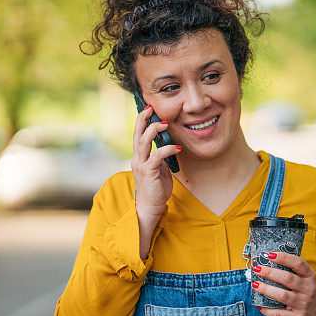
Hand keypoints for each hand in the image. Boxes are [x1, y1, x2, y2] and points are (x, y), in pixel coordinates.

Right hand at [132, 103, 181, 219]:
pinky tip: (177, 148)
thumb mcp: (159, 170)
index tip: (148, 109)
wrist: (151, 208)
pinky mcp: (148, 172)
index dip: (141, 121)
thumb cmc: (156, 190)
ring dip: (154, 130)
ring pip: (143, 141)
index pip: (138, 135)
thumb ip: (161, 159)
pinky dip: (168, 149)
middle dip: (143, 119)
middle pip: (137, 134)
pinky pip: (157, 155)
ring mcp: (141, 165)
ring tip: (165, 123)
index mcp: (139, 157)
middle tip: (151, 108)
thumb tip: (168, 148)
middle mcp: (137, 159)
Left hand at [252, 252, 315, 315]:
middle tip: (257, 269)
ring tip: (255, 285)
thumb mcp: (305, 280)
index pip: (298, 264)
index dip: (284, 258)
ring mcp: (303, 305)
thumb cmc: (305, 293)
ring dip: (266, 289)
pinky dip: (267, 310)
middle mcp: (308, 290)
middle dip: (270, 273)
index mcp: (310, 277)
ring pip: (282, 295)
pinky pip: (279, 314)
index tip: (270, 255)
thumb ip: (291, 272)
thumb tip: (266, 263)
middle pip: (288, 279)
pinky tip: (260, 305)